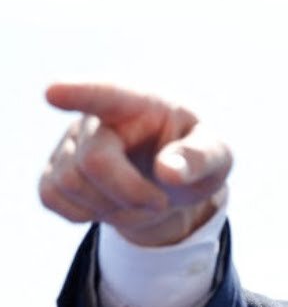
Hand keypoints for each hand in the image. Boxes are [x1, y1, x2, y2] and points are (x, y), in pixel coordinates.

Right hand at [39, 83, 232, 246]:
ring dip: (114, 208)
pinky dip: (88, 214)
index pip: (107, 94)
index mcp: (140, 102)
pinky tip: (112, 203)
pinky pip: (52, 198)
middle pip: (94, 162)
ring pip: (71, 184)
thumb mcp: (216, 156)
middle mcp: (97, 116)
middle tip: (161, 202)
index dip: (79, 92)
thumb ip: (201, 158)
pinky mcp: (53, 169)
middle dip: (131, 193)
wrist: (171, 180)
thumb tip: (169, 171)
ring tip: (141, 199)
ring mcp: (69, 142)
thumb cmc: (194, 158)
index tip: (54, 92)